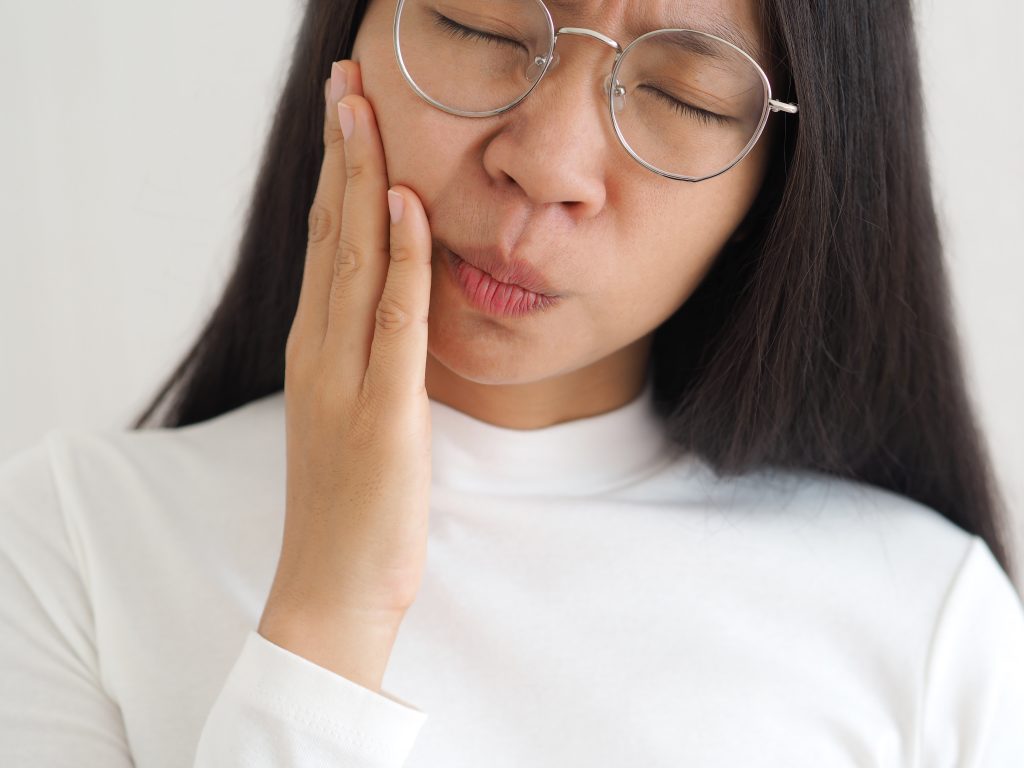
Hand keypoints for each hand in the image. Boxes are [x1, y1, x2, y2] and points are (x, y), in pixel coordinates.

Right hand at [257, 59, 432, 689]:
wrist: (332, 587)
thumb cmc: (349, 506)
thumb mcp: (354, 414)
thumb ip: (367, 356)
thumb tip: (395, 306)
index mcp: (317, 350)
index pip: (326, 244)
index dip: (337, 174)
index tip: (347, 114)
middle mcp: (321, 352)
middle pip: (331, 233)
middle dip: (343, 151)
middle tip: (345, 81)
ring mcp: (346, 379)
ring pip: (352, 260)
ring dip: (360, 180)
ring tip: (361, 109)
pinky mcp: (383, 413)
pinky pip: (393, 322)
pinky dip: (400, 260)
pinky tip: (405, 207)